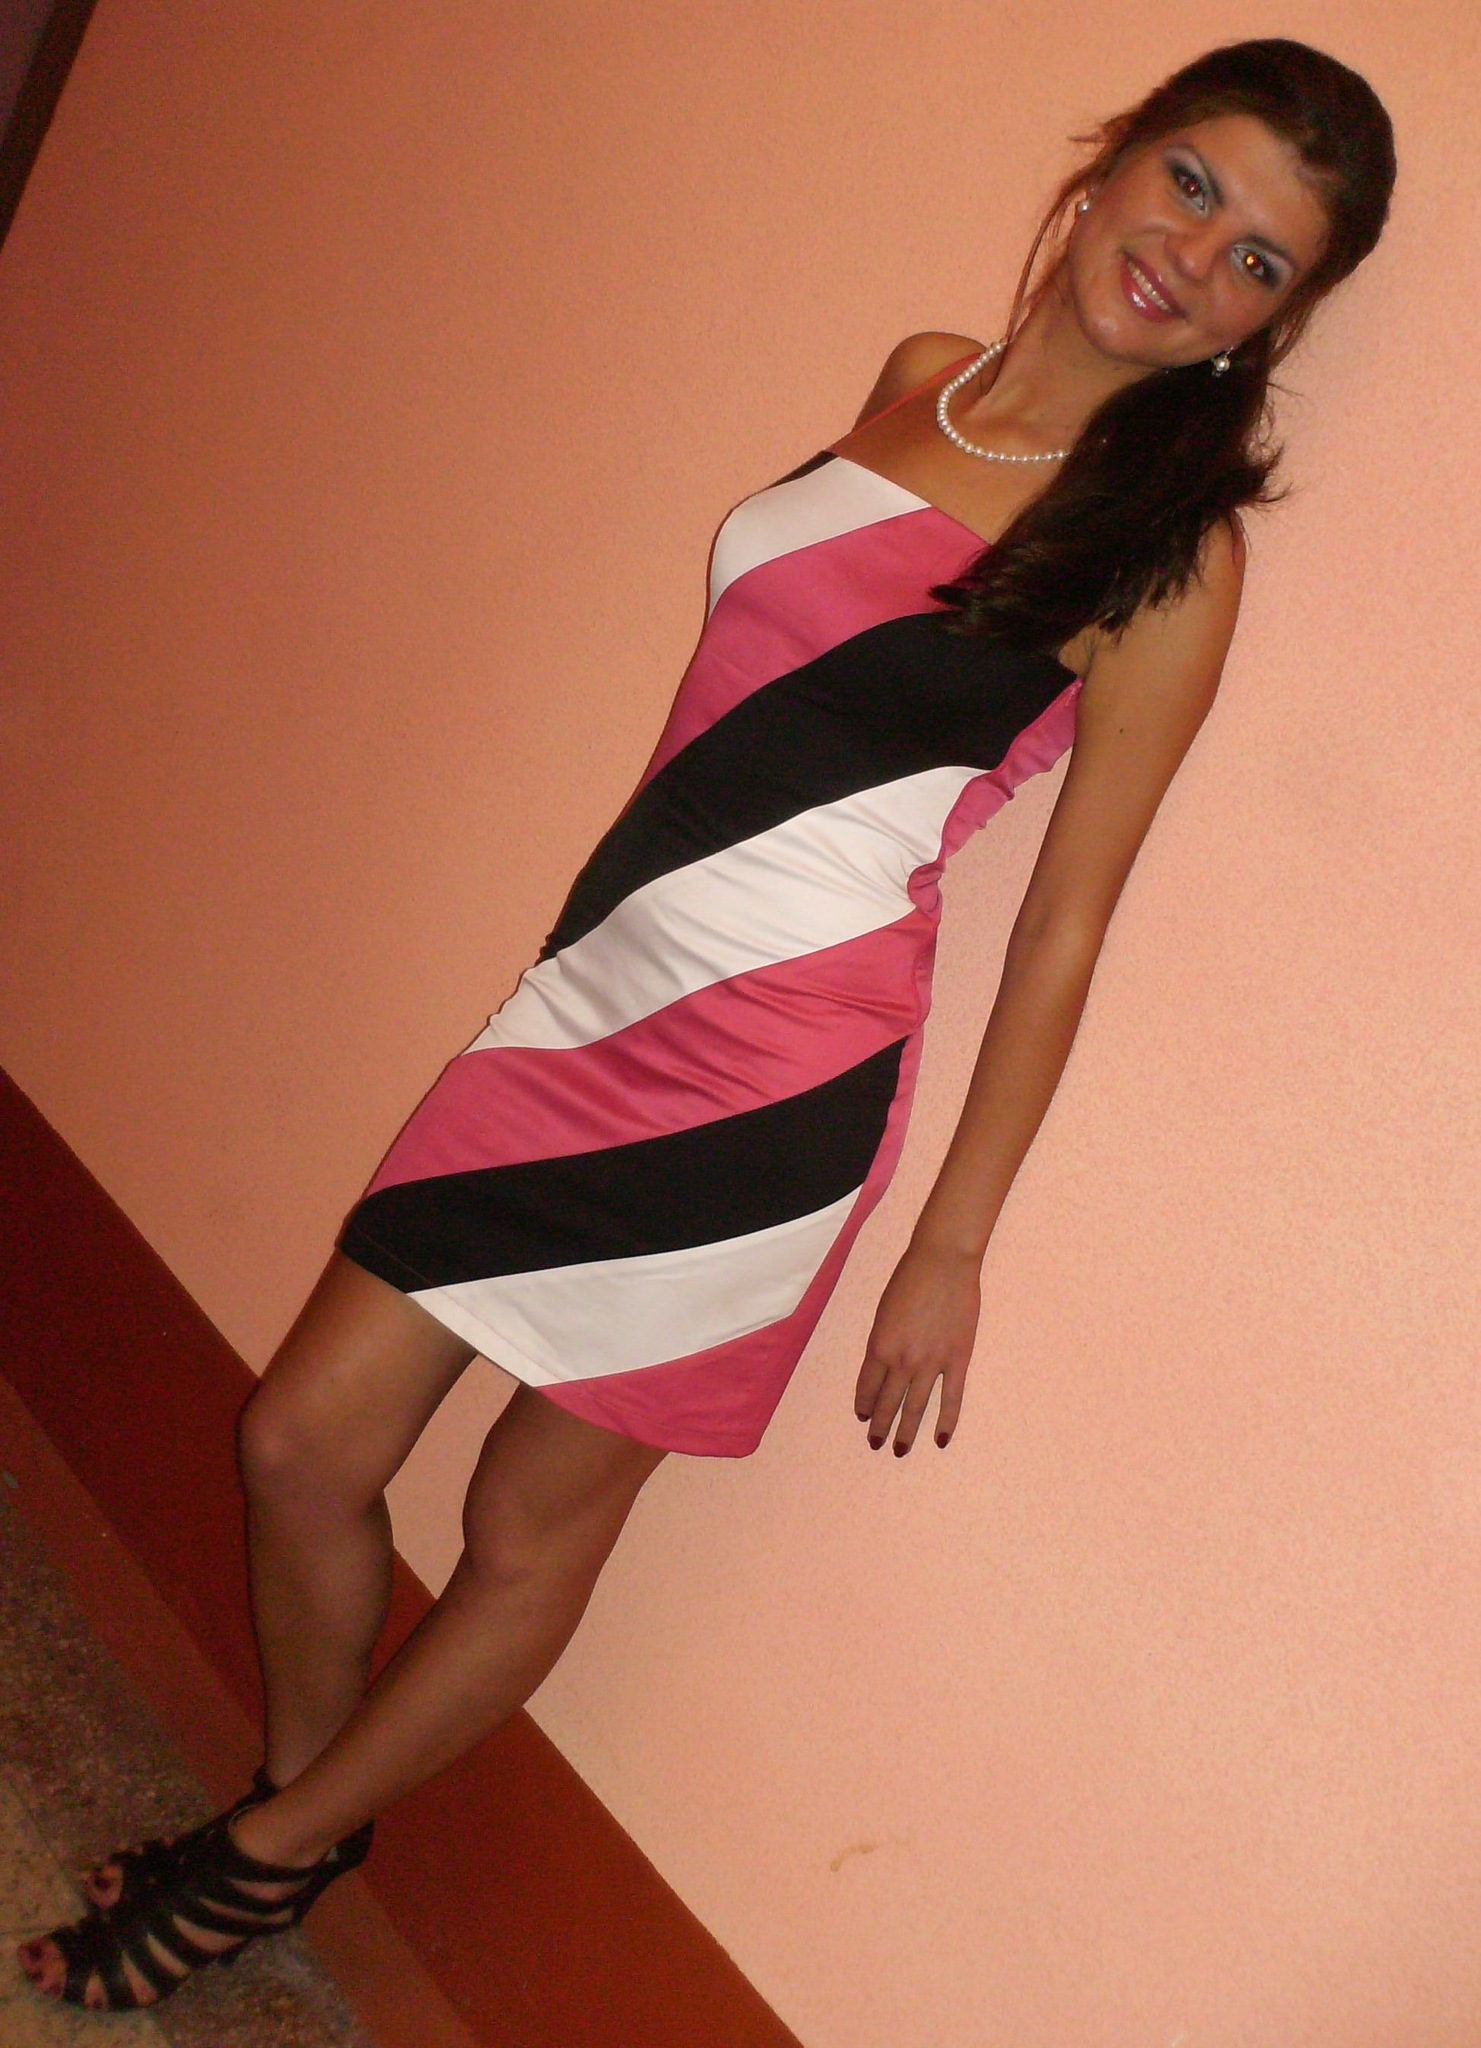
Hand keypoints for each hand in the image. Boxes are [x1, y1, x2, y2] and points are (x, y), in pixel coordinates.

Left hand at [854, 1239, 980, 1453]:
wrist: (943, 1262)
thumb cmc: (909, 1278)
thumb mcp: (884, 1311)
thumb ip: (884, 1341)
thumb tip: (884, 1366)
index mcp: (879, 1346)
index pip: (867, 1387)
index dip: (864, 1405)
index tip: (863, 1418)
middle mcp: (903, 1361)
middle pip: (888, 1402)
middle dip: (880, 1426)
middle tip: (876, 1444)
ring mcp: (932, 1363)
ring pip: (916, 1407)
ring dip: (906, 1431)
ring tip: (900, 1449)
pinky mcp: (958, 1360)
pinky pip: (951, 1398)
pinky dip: (945, 1421)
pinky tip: (939, 1439)